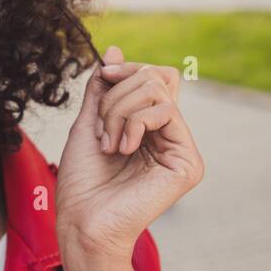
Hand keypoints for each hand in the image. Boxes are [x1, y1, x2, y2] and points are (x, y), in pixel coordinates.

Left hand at [55, 45, 203, 265]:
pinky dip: (134, 123)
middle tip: (101, 129)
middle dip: (117, 95)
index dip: (128, 69)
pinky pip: (165, 112)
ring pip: (158, 91)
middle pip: (156, 78)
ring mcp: (182, 149)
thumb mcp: (89, 122)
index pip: (154, 77)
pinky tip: (123, 150)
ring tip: (108, 144)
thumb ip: (103, 88)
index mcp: (151, 128)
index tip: (102, 76)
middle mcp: (171, 136)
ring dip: (120, 111)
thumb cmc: (82, 181)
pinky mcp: (188, 163)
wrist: (82, 221)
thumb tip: (115, 50)